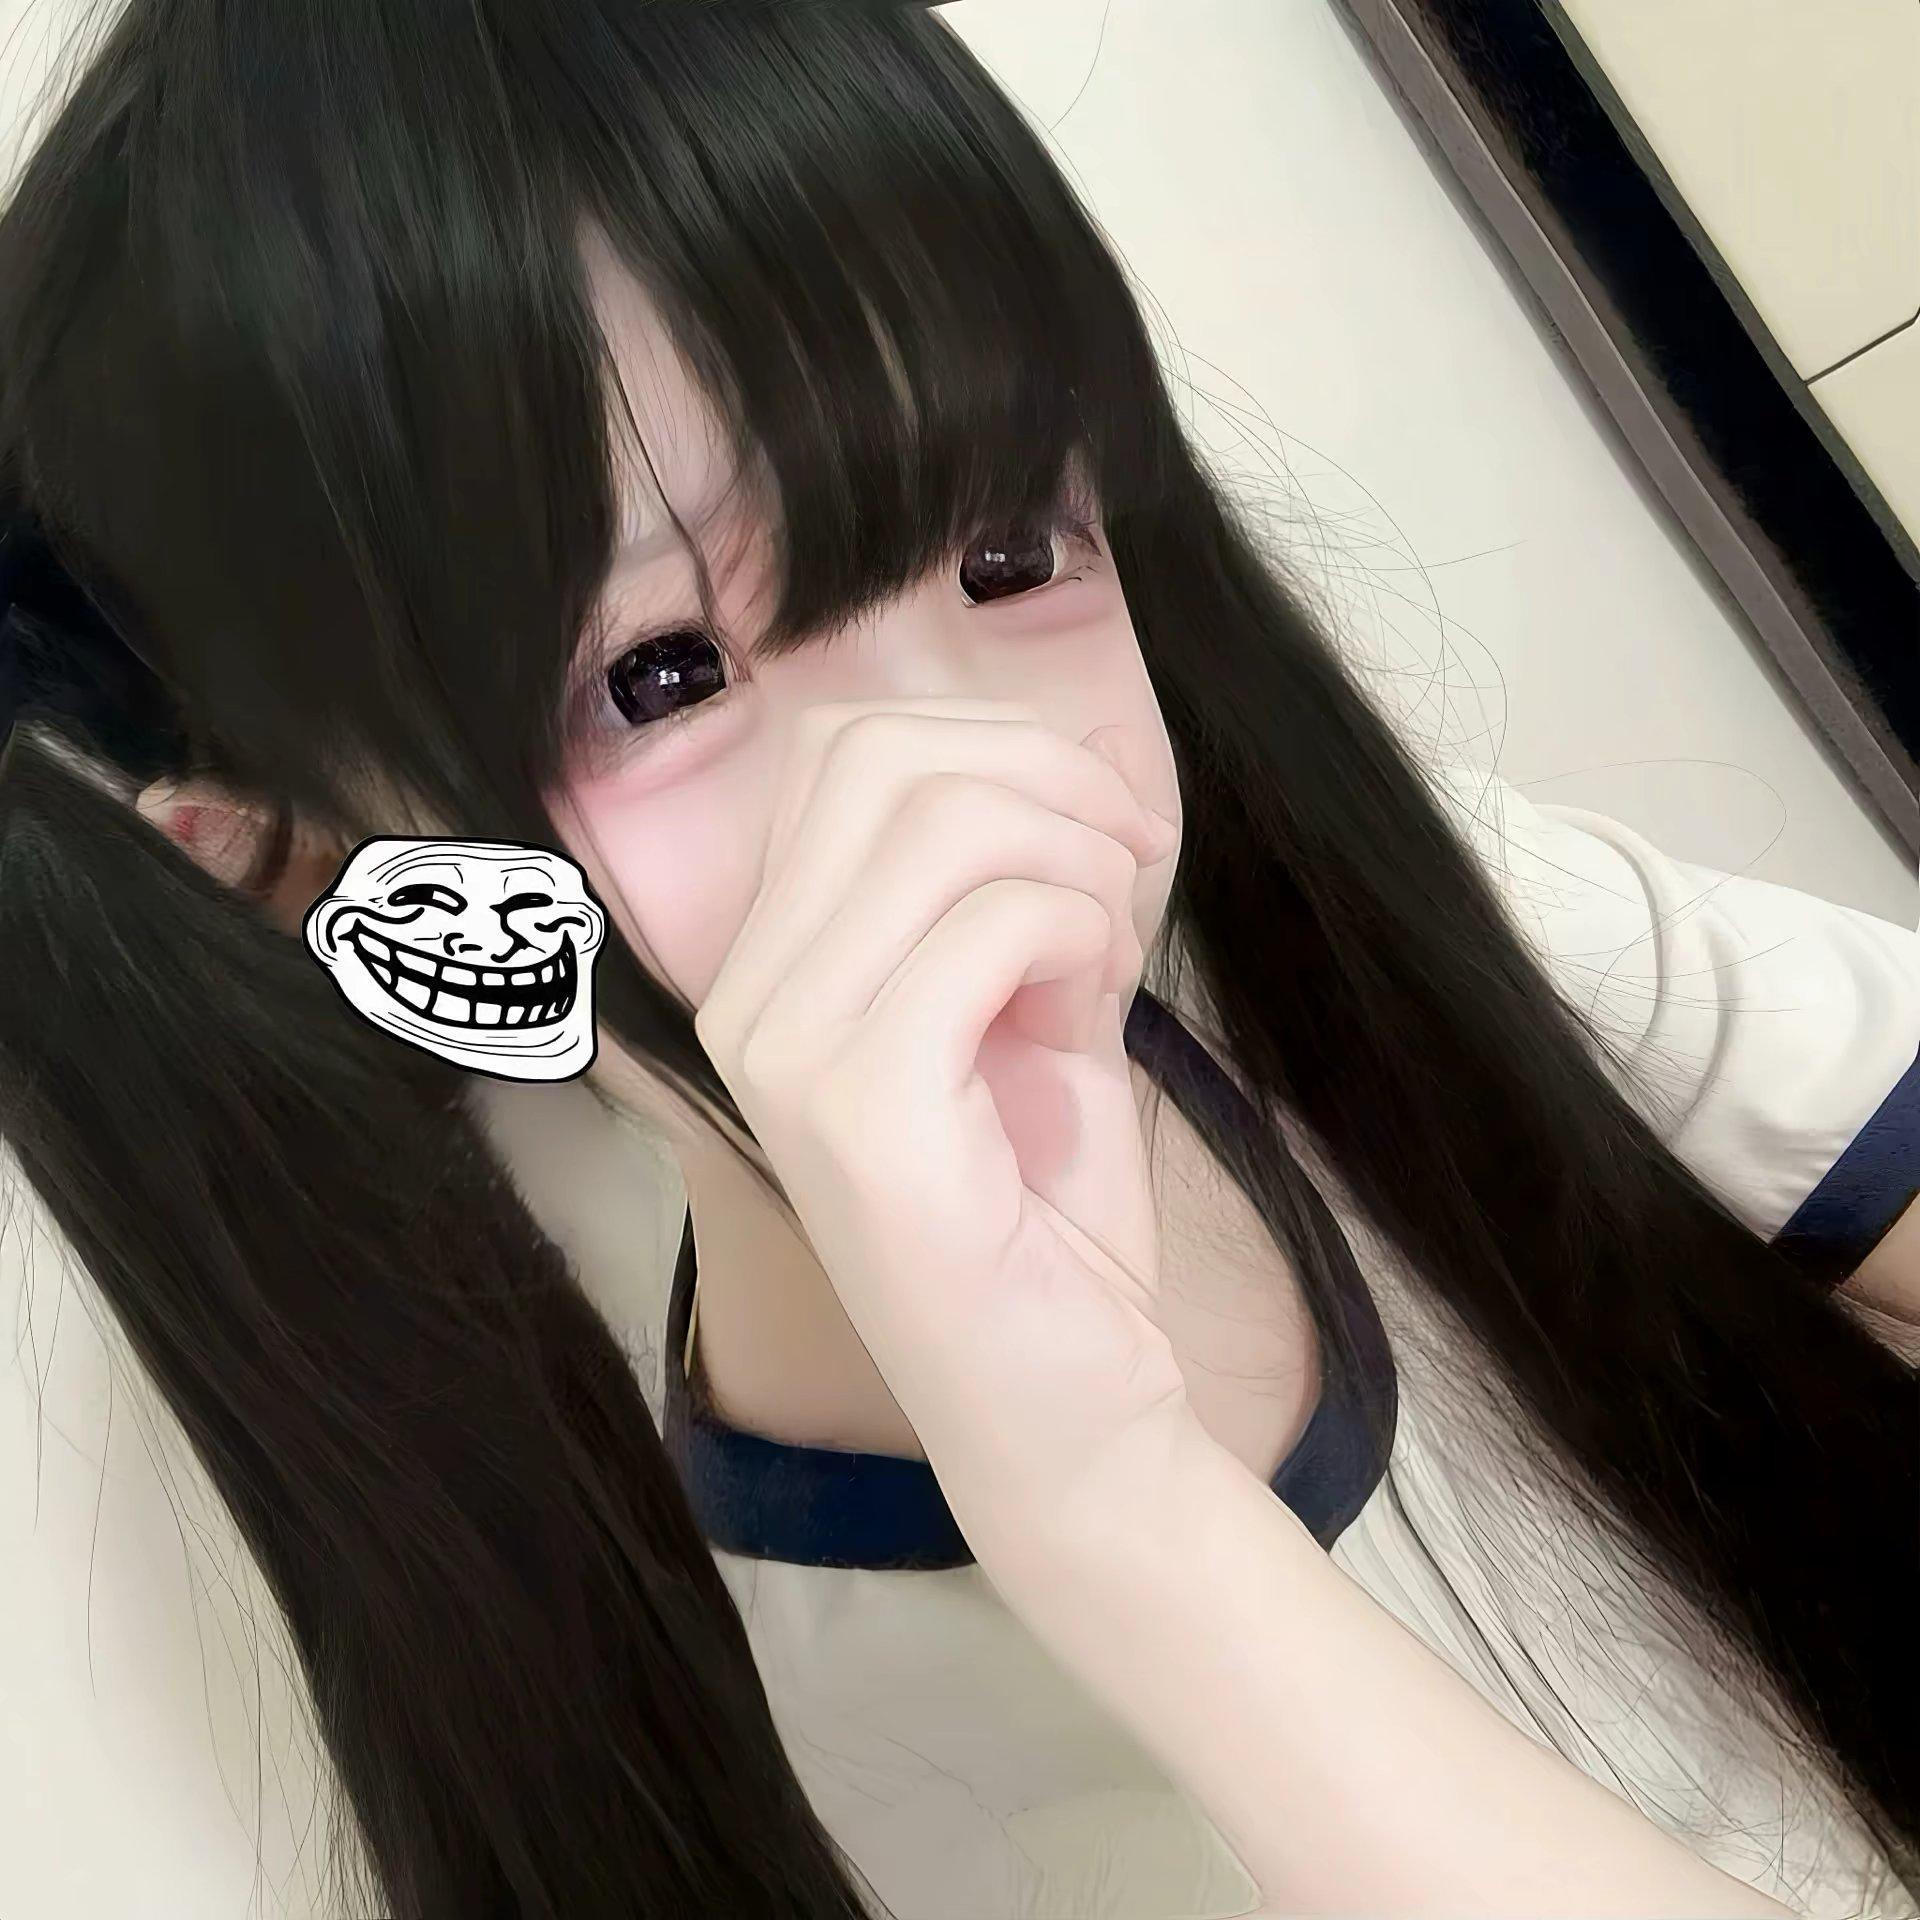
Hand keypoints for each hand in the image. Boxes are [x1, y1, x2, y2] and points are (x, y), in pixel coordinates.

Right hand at [693, 698, 1193, 1554]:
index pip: (841, 748)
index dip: (991, 739)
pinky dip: (1079, 932)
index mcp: (772, 964)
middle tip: (1128, 862)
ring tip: (1110, 951)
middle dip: (1042, 773)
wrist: (1060, 1404)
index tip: (1095, 824)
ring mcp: (785, 1053)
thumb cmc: (1045, 1211)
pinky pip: (989, 925)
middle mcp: (746, 997)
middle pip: (878, 755)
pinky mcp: (857, 1109)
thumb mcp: (1031, 1003)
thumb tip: (1070, 753)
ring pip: (940, 823)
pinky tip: (1097, 1008)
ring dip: (1072, 855)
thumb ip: (1021, 880)